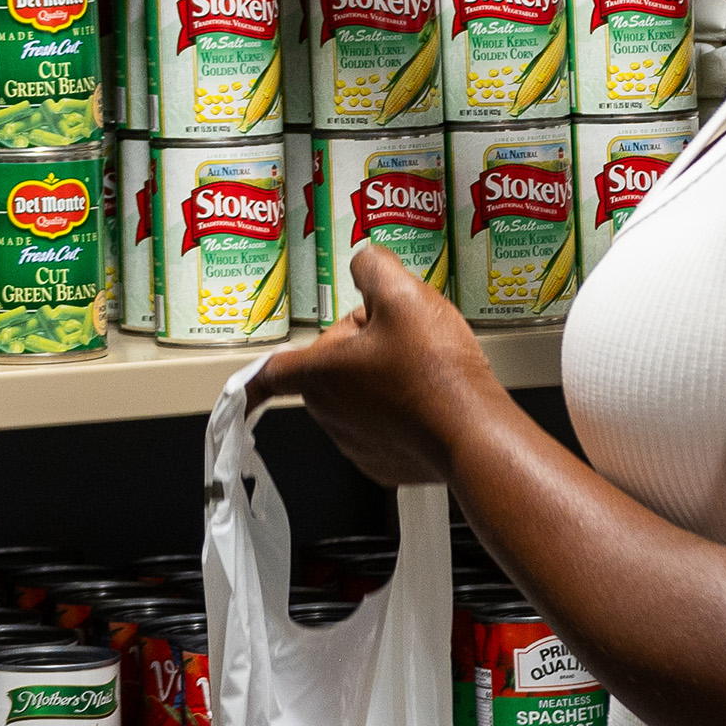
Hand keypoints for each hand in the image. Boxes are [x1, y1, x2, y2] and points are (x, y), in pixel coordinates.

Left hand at [251, 248, 502, 484]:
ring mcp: (356, 444)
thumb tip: (366, 262)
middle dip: (358, 348)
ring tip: (422, 367)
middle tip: (398, 337)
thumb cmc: (435, 371)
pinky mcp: (385, 463)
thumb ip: (373, 267)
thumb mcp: (403, 294)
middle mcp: (329, 415)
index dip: (264, 364)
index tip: (251, 378)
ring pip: (357, 398)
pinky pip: (383, 429)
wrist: (474, 433)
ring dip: (380, 379)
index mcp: (320, 374)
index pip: (271, 370)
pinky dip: (401, 412)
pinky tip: (429, 396)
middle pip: (329, 371)